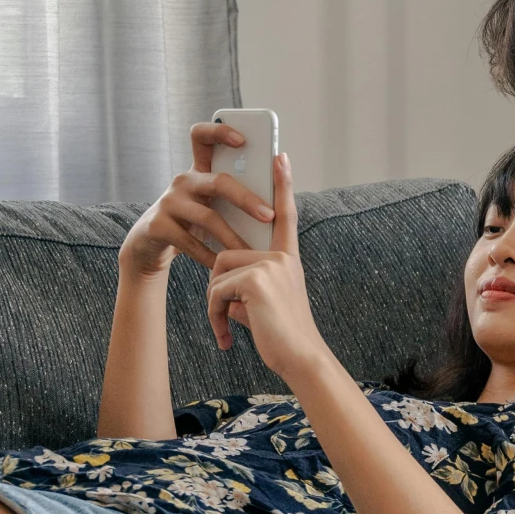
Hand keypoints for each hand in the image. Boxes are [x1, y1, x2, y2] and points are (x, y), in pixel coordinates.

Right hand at [119, 122, 276, 278]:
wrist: (151, 245)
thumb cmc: (193, 221)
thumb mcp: (212, 203)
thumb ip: (236, 193)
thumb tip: (279, 193)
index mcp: (200, 170)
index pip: (203, 136)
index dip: (220, 131)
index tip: (243, 139)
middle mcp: (183, 180)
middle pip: (218, 181)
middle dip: (246, 198)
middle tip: (269, 216)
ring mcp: (169, 202)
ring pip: (207, 216)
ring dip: (232, 237)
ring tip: (251, 252)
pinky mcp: (158, 225)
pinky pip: (189, 241)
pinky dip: (209, 255)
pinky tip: (222, 264)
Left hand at [207, 153, 333, 381]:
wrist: (300, 358)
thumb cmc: (282, 339)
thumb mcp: (262, 305)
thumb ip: (246, 285)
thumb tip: (222, 284)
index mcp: (287, 259)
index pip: (284, 216)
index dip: (282, 185)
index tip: (281, 155)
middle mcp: (282, 257)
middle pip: (226, 255)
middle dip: (217, 292)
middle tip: (225, 324)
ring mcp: (270, 265)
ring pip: (218, 273)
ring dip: (214, 306)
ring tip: (227, 331)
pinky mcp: (255, 279)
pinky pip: (216, 289)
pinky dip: (214, 316)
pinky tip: (228, 336)